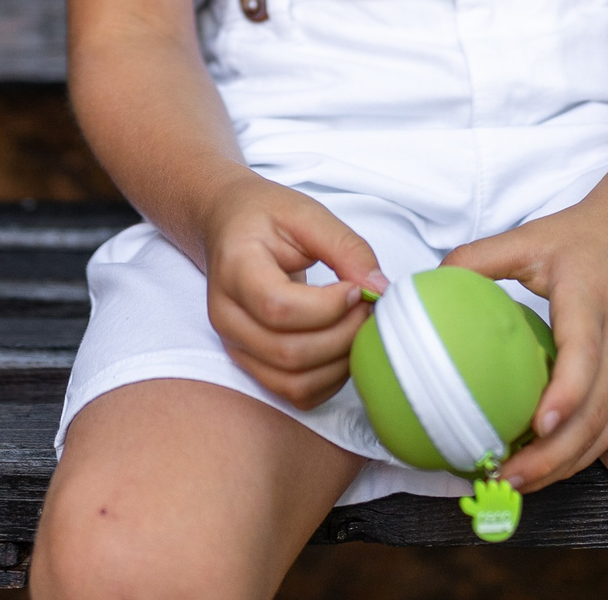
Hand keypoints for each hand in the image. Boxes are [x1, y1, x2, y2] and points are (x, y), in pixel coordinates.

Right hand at [201, 176, 386, 408]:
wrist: (228, 225)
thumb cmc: (266, 216)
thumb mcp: (307, 214)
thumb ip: (346, 248)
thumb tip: (379, 289)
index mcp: (235, 269)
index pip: (278, 308)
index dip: (327, 307)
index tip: (353, 288)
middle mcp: (227, 315)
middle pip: (288, 352)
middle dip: (343, 336)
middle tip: (367, 307)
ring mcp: (235, 345)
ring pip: (292, 382)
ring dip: (339, 362)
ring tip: (358, 325)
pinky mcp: (250, 362)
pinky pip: (294, 393)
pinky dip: (329, 380)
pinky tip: (342, 346)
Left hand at [442, 197, 607, 491]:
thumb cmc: (581, 235)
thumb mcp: (528, 237)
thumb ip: (477, 258)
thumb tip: (425, 285)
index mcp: (591, 305)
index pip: (585, 357)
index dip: (566, 395)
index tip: (537, 425)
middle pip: (594, 415)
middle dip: (553, 456)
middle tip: (505, 476)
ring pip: (601, 432)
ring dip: (562, 466)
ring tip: (513, 483)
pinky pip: (603, 428)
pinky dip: (574, 456)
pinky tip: (537, 467)